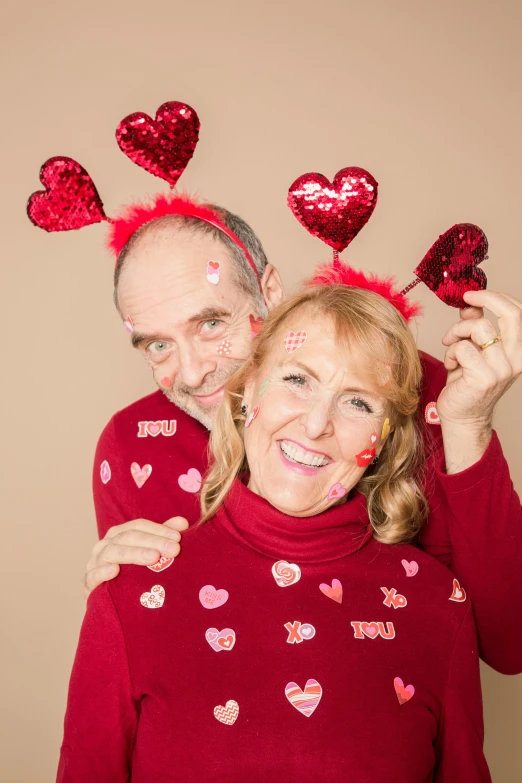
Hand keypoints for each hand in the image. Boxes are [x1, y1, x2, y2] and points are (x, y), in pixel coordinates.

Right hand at [84, 517, 188, 596]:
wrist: (110, 601)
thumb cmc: (131, 573)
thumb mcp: (148, 553)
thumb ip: (163, 537)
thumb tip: (183, 523)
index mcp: (119, 534)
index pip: (139, 526)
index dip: (159, 530)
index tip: (178, 538)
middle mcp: (106, 544)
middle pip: (128, 537)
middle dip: (153, 542)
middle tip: (173, 550)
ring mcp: (95, 562)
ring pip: (112, 553)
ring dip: (134, 554)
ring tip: (154, 558)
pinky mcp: (88, 583)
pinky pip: (93, 575)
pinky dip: (103, 571)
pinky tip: (115, 571)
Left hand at [438, 290, 521, 425]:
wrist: (462, 417)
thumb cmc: (466, 383)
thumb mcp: (473, 349)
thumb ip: (474, 326)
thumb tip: (470, 305)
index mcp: (518, 350)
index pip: (518, 313)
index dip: (495, 297)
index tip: (472, 294)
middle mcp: (516, 359)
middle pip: (509, 315)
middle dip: (485, 300)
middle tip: (466, 301)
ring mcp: (502, 369)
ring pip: (479, 328)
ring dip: (458, 333)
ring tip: (452, 349)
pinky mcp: (484, 377)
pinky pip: (463, 347)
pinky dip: (451, 352)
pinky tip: (452, 365)